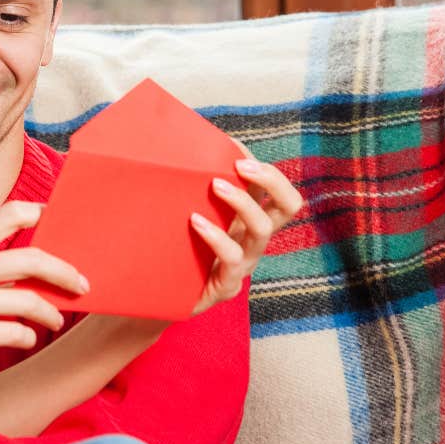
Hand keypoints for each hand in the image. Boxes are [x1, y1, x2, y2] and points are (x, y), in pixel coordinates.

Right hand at [0, 201, 88, 392]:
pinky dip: (28, 337)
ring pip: (30, 301)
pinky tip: (25, 339)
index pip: (9, 214)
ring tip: (55, 321)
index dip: (40, 215)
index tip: (62, 225)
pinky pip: (17, 333)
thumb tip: (35, 261)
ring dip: (51, 314)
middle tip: (82, 285)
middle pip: (32, 259)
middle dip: (65, 273)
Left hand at [188, 154, 303, 314]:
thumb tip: (176, 144)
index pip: (274, 188)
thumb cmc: (172, 250)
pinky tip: (196, 222)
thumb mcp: (186, 215)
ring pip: (262, 231)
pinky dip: (216, 237)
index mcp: (247, 219)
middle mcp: (252, 239)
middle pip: (288, 206)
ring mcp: (244, 264)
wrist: (155, 299)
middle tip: (242, 165)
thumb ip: (190, 189)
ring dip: (242, 202)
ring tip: (215, 185)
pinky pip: (232, 260)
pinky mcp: (226, 286)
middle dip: (272, 180)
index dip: (262, 165)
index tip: (234, 145)